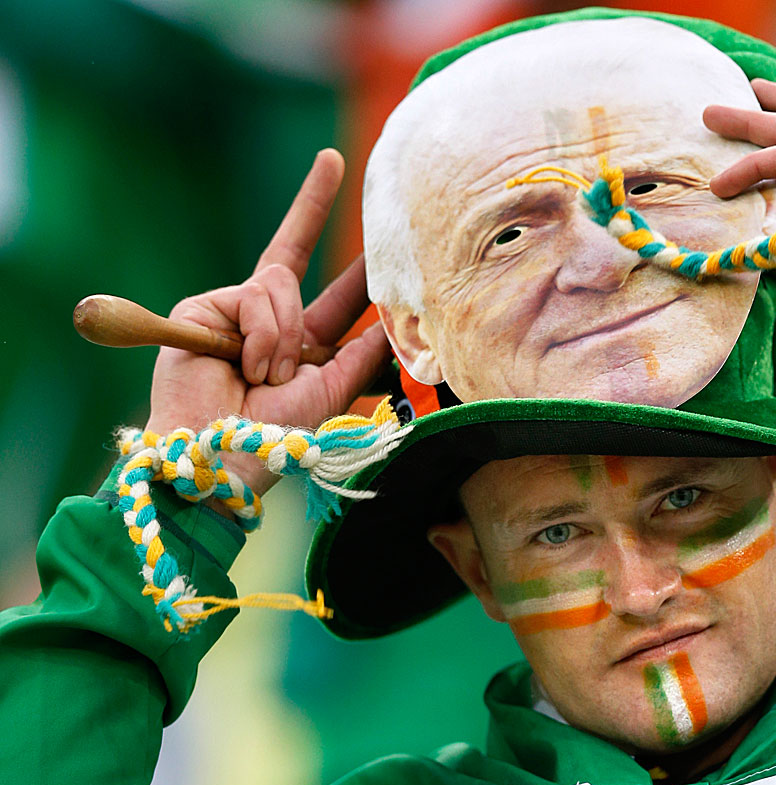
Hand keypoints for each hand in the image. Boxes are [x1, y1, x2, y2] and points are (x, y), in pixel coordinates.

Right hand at [145, 149, 391, 493]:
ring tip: (267, 377)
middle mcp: (270, 320)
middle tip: (334, 158)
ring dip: (283, 338)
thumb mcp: (332, 392)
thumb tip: (391, 327)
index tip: (378, 231)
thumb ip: (361, 356)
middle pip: (293, 249)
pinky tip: (246, 368)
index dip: (355, 264)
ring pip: (280, 285)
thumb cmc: (276, 435)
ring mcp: (235, 310)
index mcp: (304, 343)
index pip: (337, 293)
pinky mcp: (205, 308)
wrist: (223, 455)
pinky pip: (254, 297)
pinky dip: (260, 337)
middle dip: (313, 200)